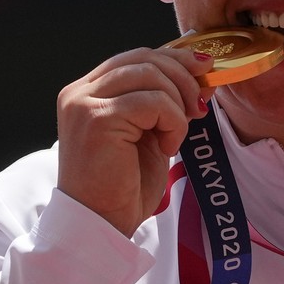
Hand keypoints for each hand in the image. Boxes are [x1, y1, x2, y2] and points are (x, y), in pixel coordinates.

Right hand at [57, 46, 211, 235]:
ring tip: (177, 135)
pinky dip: (172, 122)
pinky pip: (153, 102)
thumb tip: (200, 72)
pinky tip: (166, 147)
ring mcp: (84, 104)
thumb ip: (161, 102)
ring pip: (150, 75)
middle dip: (182, 77)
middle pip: (143, 59)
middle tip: (200, 107)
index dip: (173, 59)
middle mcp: (79, 92)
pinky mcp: (97, 118)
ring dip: (177, 104)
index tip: (204, 71)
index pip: (135, 57)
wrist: (101, 226)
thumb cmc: (123, 187)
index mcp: (87, 92)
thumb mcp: (147, 133)